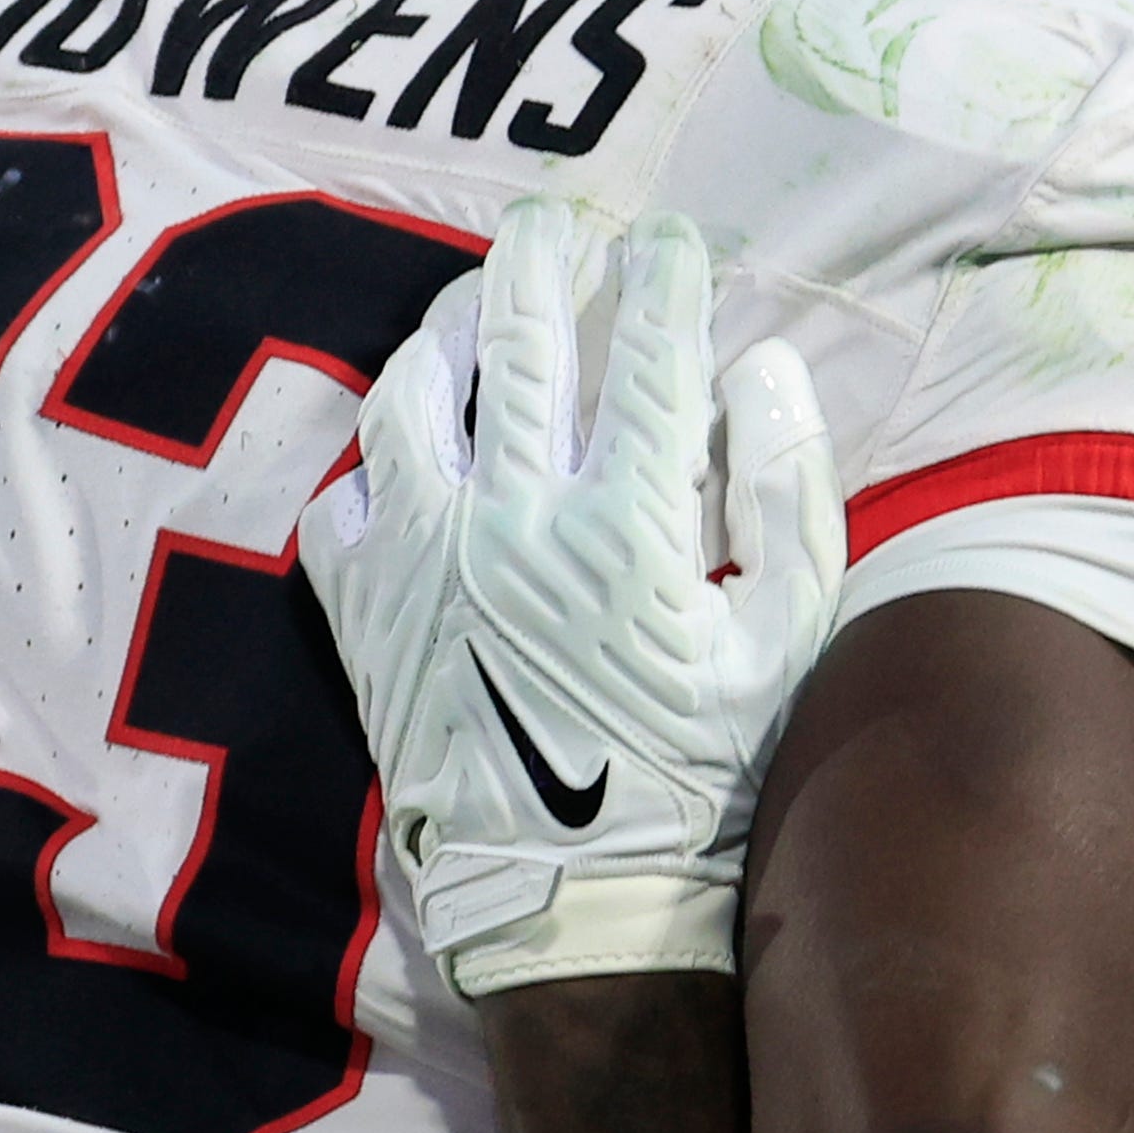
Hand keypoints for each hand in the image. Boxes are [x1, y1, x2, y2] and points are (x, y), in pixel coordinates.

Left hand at [301, 199, 843, 998]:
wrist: (577, 909)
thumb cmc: (704, 780)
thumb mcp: (787, 642)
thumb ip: (790, 494)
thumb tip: (761, 368)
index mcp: (629, 525)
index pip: (650, 353)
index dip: (666, 278)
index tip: (674, 243)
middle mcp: (512, 523)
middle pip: (516, 341)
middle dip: (546, 259)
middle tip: (563, 223)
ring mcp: (422, 563)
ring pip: (409, 397)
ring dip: (447, 337)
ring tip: (478, 318)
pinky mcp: (364, 616)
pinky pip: (343, 501)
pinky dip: (376, 464)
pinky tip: (411, 458)